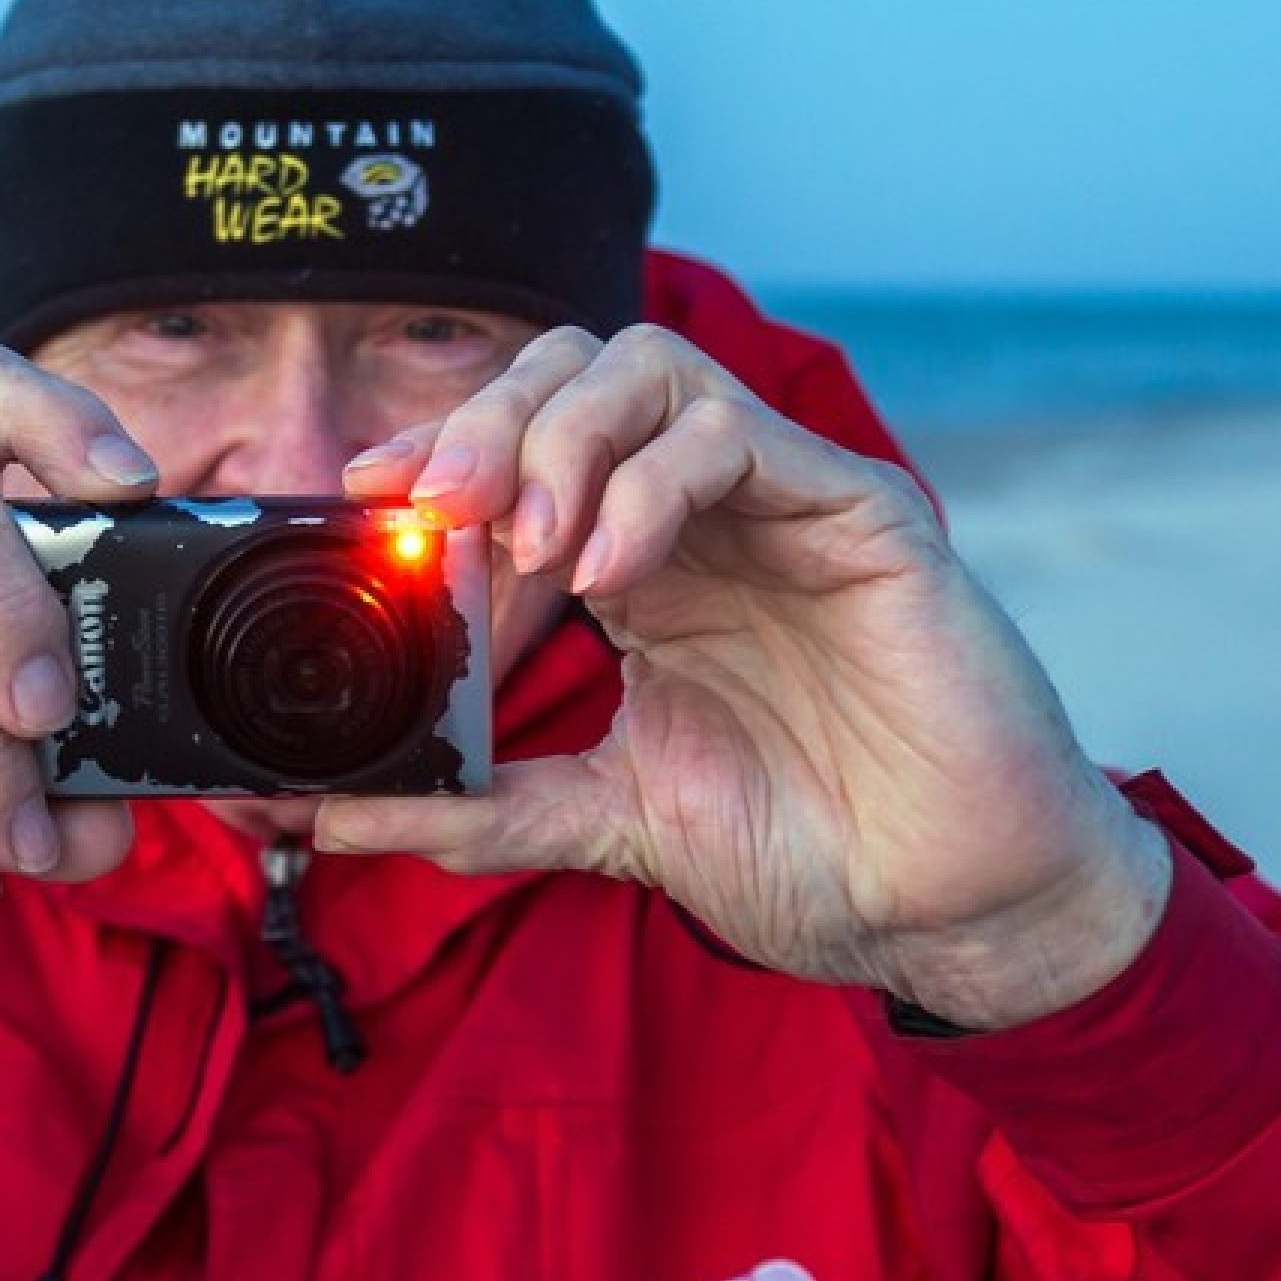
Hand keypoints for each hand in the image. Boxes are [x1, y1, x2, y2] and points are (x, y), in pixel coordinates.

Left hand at [315, 325, 1170, 1030]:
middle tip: (433, 503)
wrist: (950, 910)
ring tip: (526, 548)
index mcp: (644, 566)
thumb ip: (479, 810)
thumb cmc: (810, 854)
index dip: (439, 450)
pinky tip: (612, 573)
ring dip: (560, 439)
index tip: (364, 498)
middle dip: (485, 420)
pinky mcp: (859, 513)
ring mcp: (783, 502)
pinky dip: (653, 483)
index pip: (524, 447)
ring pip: (648, 370)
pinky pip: (738, 435)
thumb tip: (330, 819)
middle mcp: (704, 515)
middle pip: (573, 373)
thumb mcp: (609, 824)